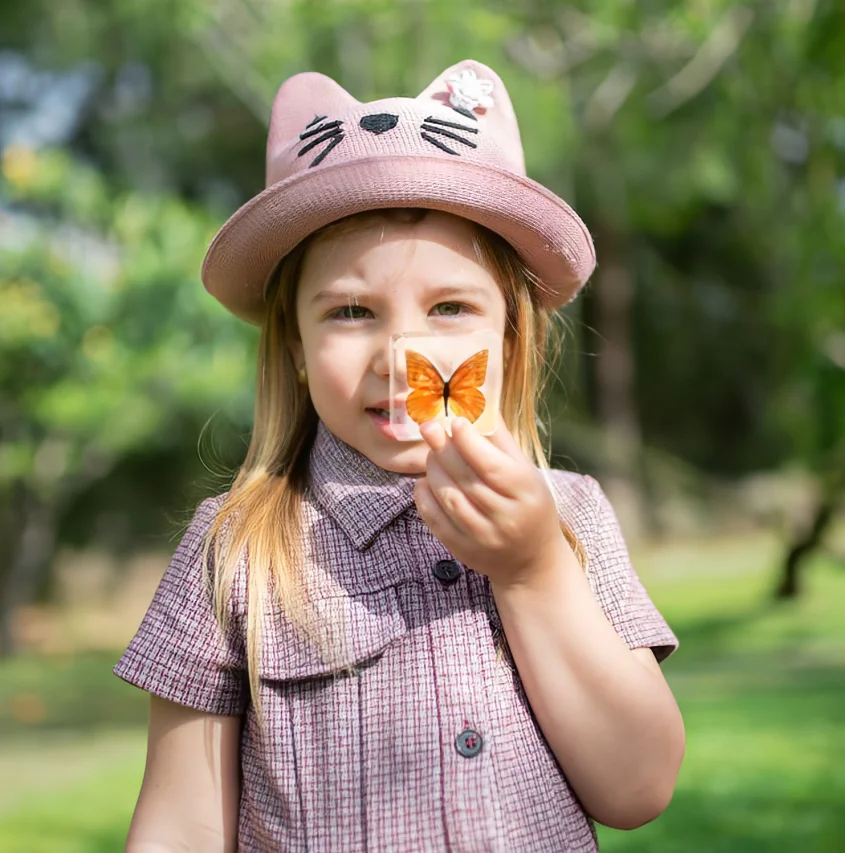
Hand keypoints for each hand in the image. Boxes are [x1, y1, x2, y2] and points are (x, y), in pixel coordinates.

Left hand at [413, 414, 568, 588]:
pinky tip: (426, 481)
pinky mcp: (463, 550)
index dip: (469, 441)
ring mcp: (482, 537)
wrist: (532, 560)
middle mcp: (505, 517)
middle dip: (443, 450)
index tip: (455, 421)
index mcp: (525, 492)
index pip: (491, 465)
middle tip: (430, 429)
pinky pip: (435, 520)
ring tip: (432, 455)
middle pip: (466, 479)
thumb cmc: (529, 504)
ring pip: (448, 498)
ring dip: (433, 471)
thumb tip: (478, 405)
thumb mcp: (526, 471)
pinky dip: (425, 497)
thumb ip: (501, 441)